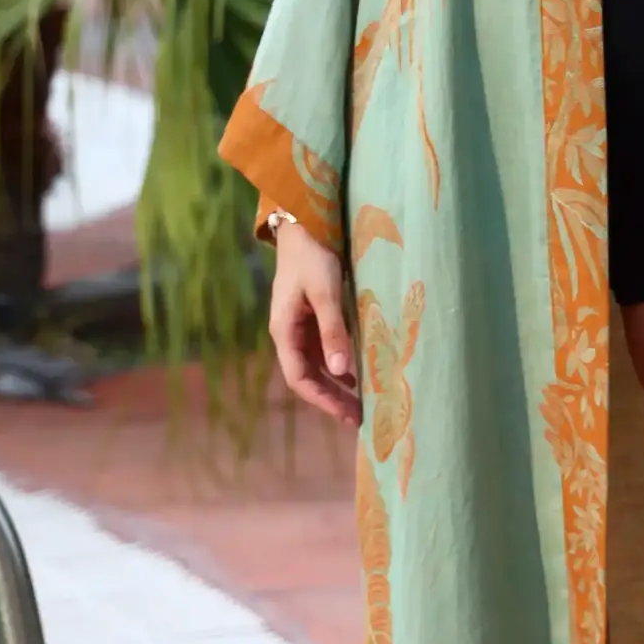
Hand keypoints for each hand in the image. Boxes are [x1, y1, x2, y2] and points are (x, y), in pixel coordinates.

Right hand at [268, 222, 359, 424]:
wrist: (304, 225)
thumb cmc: (313, 257)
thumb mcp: (325, 293)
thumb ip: (333, 331)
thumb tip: (341, 371)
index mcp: (284, 331)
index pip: (299, 378)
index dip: (322, 400)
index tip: (346, 414)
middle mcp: (288, 334)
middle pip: (307, 377)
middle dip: (330, 399)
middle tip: (358, 417)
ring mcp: (298, 328)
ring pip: (315, 367)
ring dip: (334, 386)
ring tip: (359, 403)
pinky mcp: (310, 319)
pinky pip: (322, 351)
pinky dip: (337, 367)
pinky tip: (355, 375)